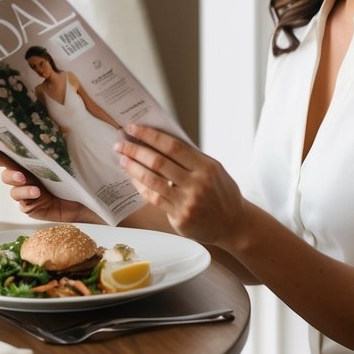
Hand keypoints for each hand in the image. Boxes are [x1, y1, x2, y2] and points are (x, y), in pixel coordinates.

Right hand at [0, 147, 94, 223]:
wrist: (88, 199)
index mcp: (31, 160)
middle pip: (6, 168)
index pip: (11, 151)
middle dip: (2, 163)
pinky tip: (37, 194)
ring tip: (26, 180)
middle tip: (3, 159)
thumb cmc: (79, 174)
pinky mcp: (32, 207)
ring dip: (17, 182)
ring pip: (13, 187)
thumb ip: (62, 143)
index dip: (0, 148)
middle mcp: (25, 175)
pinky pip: (24, 203)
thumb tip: (64, 121)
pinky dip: (27, 197)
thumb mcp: (70, 156)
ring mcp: (27, 192)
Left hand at [113, 125, 247, 247]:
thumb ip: (191, 158)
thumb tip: (161, 141)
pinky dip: (141, 187)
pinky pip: (155, 199)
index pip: (173, 146)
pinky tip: (133, 179)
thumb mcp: (214, 170)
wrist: (234, 224)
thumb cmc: (222, 192)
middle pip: (159, 162)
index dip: (150, 136)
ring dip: (133, 168)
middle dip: (135, 151)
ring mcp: (187, 202)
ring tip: (122, 160)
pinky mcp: (180, 218)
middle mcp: (197, 183)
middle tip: (119, 144)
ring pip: (153, 181)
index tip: (133, 129)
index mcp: (206, 166)